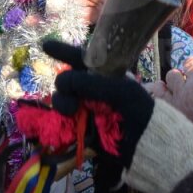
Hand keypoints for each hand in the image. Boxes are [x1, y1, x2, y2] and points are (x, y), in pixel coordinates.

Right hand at [42, 39, 154, 167]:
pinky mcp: (81, 129)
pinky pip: (62, 120)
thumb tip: (63, 81)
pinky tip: (68, 119)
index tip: (45, 46)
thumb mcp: (121, 91)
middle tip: (69, 89)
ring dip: (62, 101)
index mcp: (105, 76)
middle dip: (64, 82)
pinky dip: (60, 119)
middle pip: (66, 80)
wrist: (147, 146)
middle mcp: (93, 91)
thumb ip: (92, 82)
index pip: (82, 59)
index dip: (64, 52)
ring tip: (72, 109)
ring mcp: (86, 109)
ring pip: (62, 99)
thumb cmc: (140, 112)